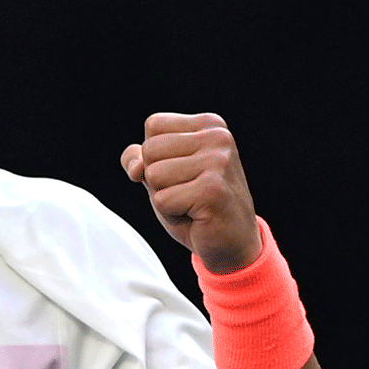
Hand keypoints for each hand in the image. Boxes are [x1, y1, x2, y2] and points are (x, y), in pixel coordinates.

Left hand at [121, 112, 262, 272]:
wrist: (232, 244)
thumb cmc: (195, 205)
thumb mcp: (162, 174)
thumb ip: (139, 158)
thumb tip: (136, 167)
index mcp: (209, 124)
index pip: (154, 125)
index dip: (155, 156)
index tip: (182, 173)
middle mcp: (218, 137)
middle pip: (150, 150)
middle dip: (158, 179)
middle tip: (187, 192)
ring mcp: (218, 162)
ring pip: (153, 175)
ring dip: (164, 197)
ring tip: (191, 203)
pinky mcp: (212, 190)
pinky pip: (161, 200)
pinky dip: (171, 213)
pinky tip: (197, 215)